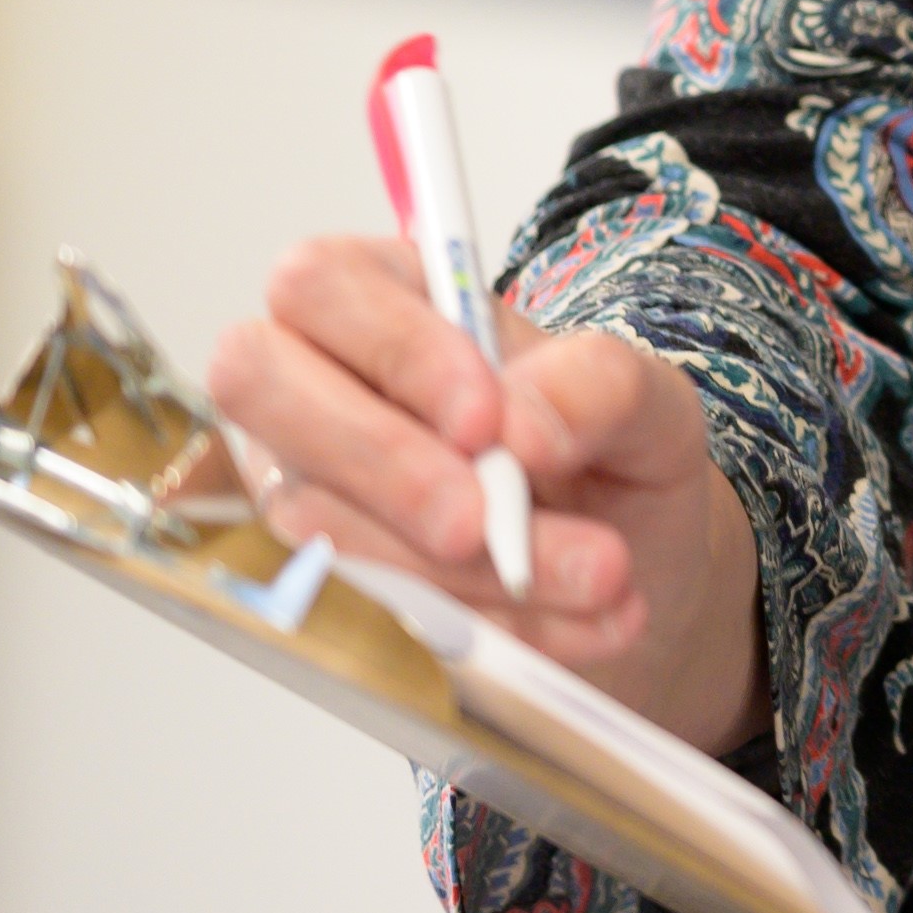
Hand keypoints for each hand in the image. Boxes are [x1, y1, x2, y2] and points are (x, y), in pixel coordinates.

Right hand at [206, 234, 761, 753]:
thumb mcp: (652, 404)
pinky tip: (565, 627)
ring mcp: (299, 485)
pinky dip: (468, 629)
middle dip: (379, 463)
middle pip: (260, 384)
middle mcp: (317, 383)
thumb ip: (602, 385)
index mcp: (387, 296)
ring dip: (454, 570)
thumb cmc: (612, 452)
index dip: (391, 348)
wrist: (632, 560)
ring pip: (314, 521)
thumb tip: (522, 425)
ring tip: (595, 577)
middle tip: (480, 524)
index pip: (321, 283)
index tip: (484, 421)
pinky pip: (351, 609)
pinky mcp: (315, 580)